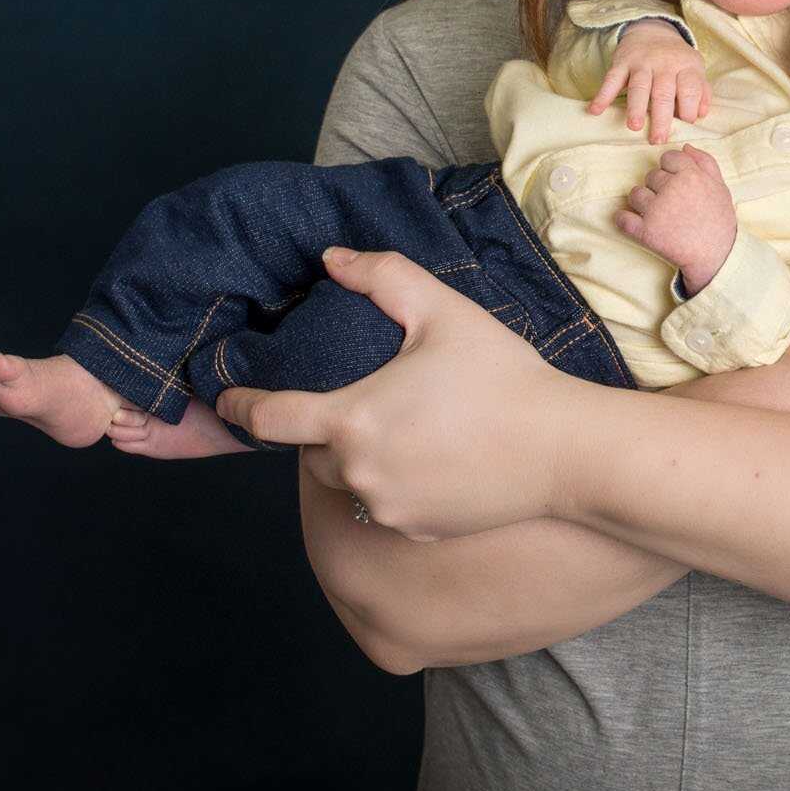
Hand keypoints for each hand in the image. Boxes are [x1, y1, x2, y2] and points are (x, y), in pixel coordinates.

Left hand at [214, 246, 585, 541]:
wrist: (564, 451)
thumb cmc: (504, 377)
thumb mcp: (443, 311)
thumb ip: (382, 277)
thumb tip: (332, 259)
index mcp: (352, 419)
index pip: (270, 419)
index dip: (240, 406)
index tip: (225, 400)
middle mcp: (358, 473)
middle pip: (310, 450)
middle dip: (322, 426)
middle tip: (363, 397)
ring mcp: (386, 509)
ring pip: (347, 480)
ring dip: (357, 456)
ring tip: (404, 426)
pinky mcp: (416, 530)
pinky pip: (384, 505)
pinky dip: (392, 482)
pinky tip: (433, 456)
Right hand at [586, 20, 710, 143]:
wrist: (651, 30)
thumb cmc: (675, 60)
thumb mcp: (694, 69)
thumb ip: (701, 91)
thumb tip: (702, 115)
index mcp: (686, 66)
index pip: (691, 89)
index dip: (689, 109)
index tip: (686, 125)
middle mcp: (664, 63)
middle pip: (664, 92)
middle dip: (661, 117)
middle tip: (658, 139)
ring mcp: (642, 62)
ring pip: (639, 86)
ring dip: (636, 107)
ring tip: (634, 127)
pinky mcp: (622, 62)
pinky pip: (611, 79)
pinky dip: (603, 95)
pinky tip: (596, 110)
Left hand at [614, 147, 736, 292]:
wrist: (716, 257)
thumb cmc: (719, 221)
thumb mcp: (721, 187)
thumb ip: (705, 162)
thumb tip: (685, 147)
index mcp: (690, 175)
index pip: (667, 158)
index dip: (670, 170)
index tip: (675, 183)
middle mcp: (671, 188)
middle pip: (651, 176)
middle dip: (658, 187)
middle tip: (670, 203)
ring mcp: (656, 210)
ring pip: (635, 194)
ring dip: (642, 202)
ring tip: (656, 214)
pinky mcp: (645, 231)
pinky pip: (622, 218)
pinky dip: (624, 219)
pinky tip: (633, 223)